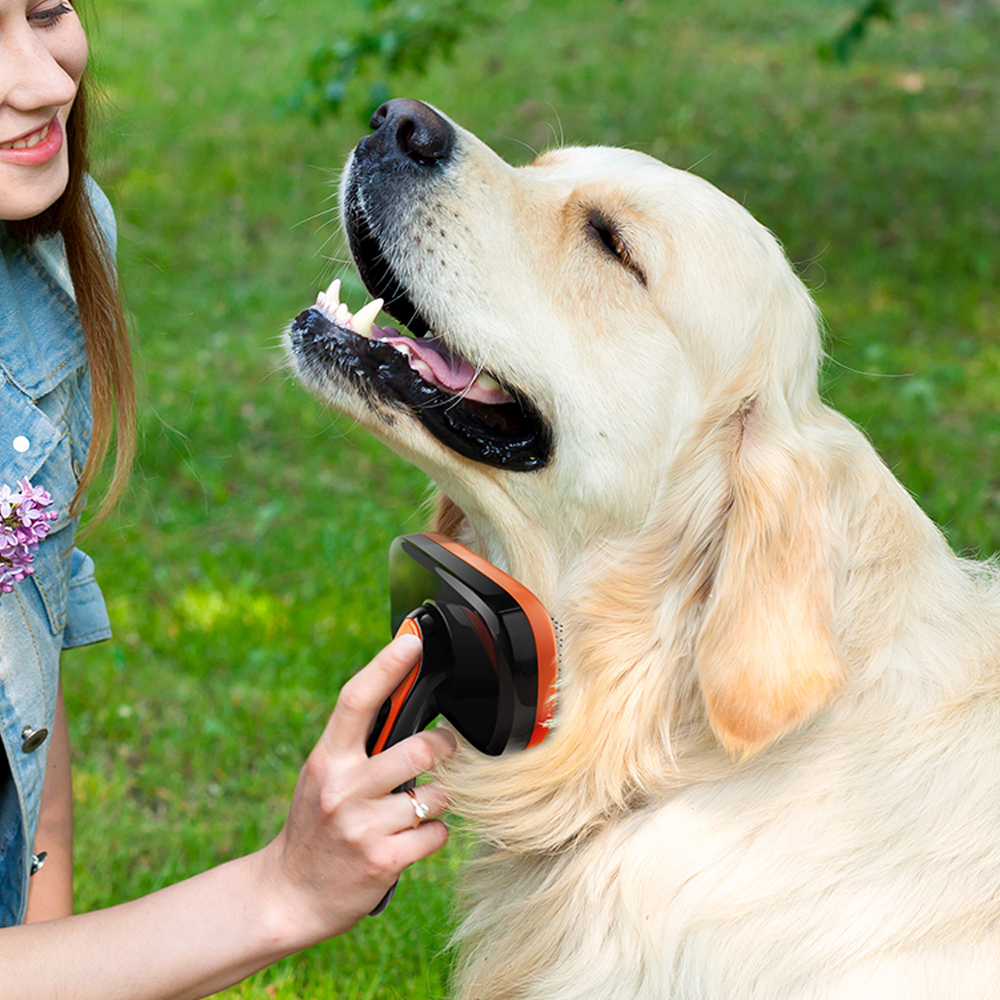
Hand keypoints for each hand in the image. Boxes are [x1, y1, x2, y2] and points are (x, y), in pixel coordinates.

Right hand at [256, 634, 456, 944]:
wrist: (287, 896)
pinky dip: (433, 834)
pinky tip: (412, 838)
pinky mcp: (384, 862)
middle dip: (445, 746)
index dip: (387, 667)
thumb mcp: (324, 775)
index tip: (413, 642)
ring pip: (437, 794)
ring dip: (439, 798)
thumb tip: (399, 693)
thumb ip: (357, 742)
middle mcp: (344, 789)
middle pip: (420, 747)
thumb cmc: (315, 825)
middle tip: (445, 749)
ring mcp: (364, 827)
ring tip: (419, 806)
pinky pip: (437, 833)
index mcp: (328, 759)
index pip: (357, 701)